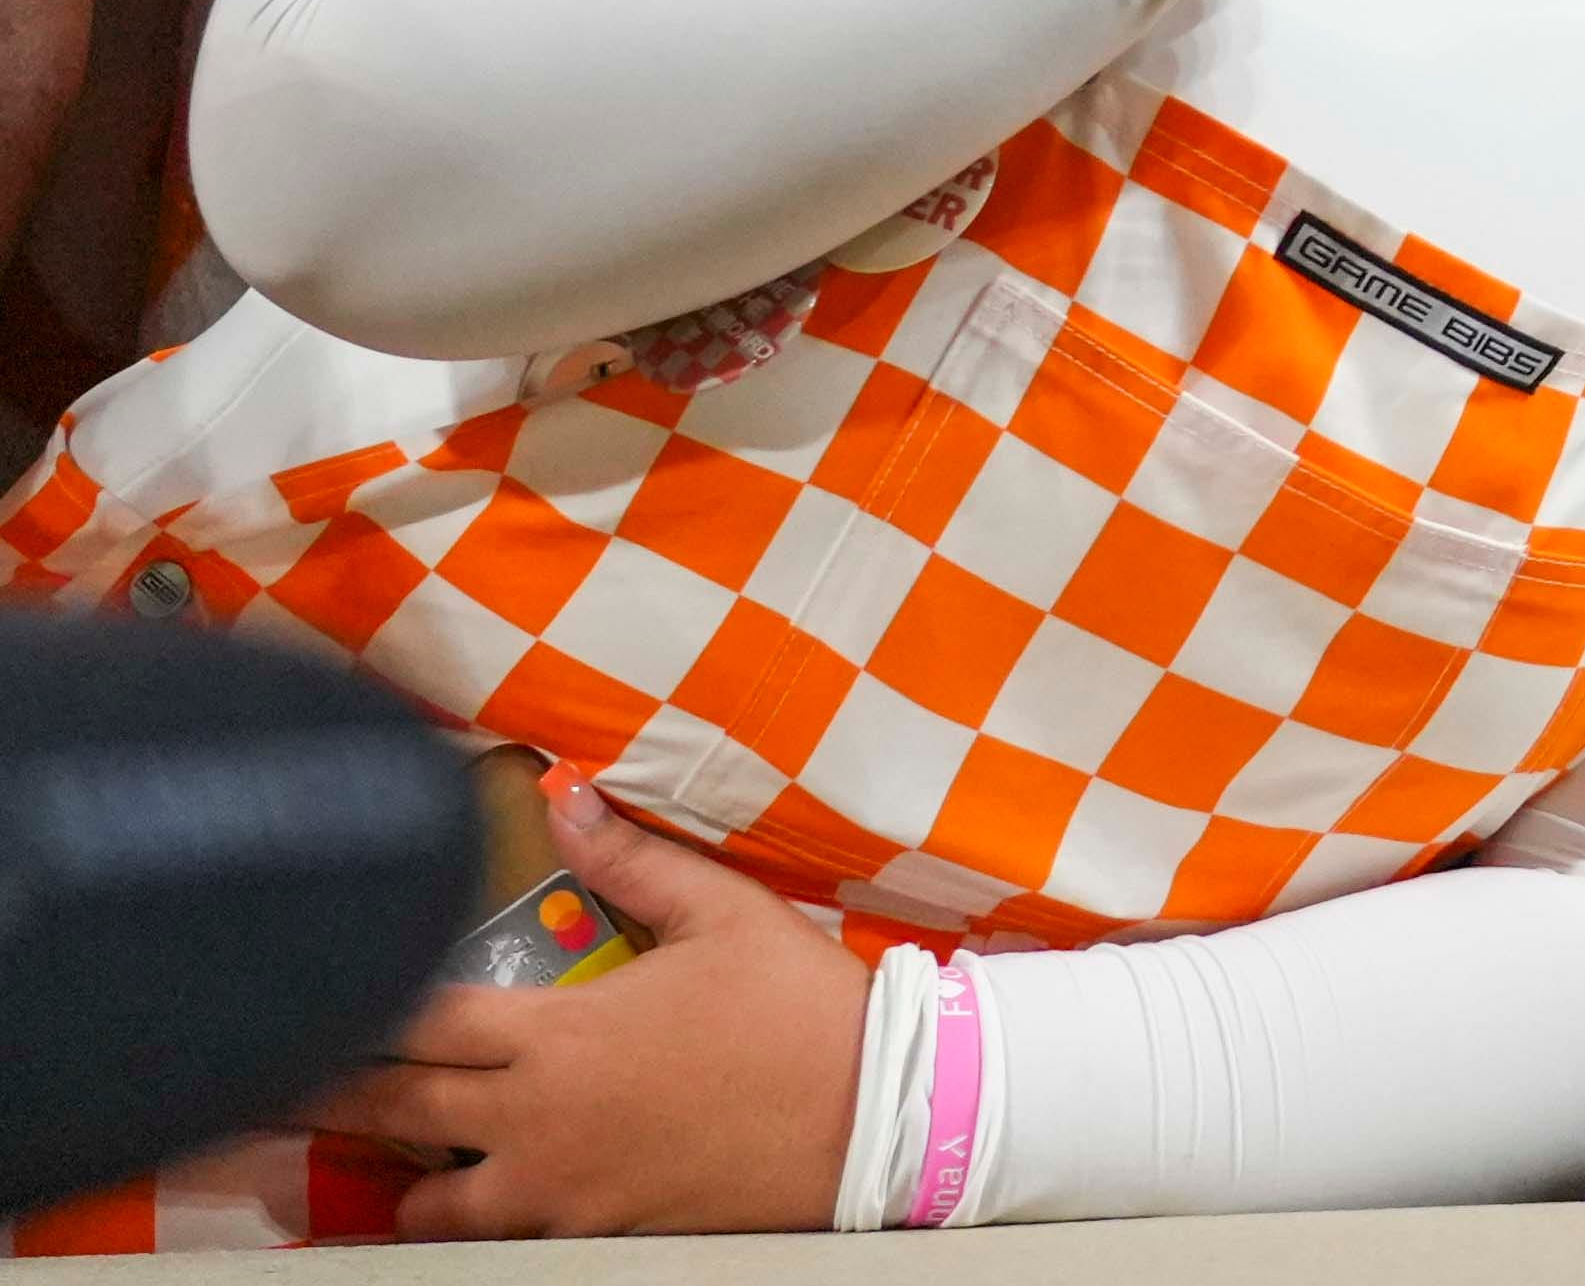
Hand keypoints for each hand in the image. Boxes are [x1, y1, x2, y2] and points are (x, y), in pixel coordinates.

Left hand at [299, 773, 865, 1236]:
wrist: (869, 1115)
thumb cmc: (795, 1008)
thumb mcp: (724, 914)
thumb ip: (631, 860)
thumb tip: (562, 797)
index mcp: (561, 1031)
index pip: (421, 1020)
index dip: (355, 1007)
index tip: (310, 994)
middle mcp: (537, 1116)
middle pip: (394, 1111)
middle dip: (324, 1095)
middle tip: (268, 1086)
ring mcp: (558, 1185)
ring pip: (428, 1200)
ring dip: (394, 1175)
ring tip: (371, 1158)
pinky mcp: (590, 1229)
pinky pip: (496, 1234)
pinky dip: (465, 1217)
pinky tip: (460, 1202)